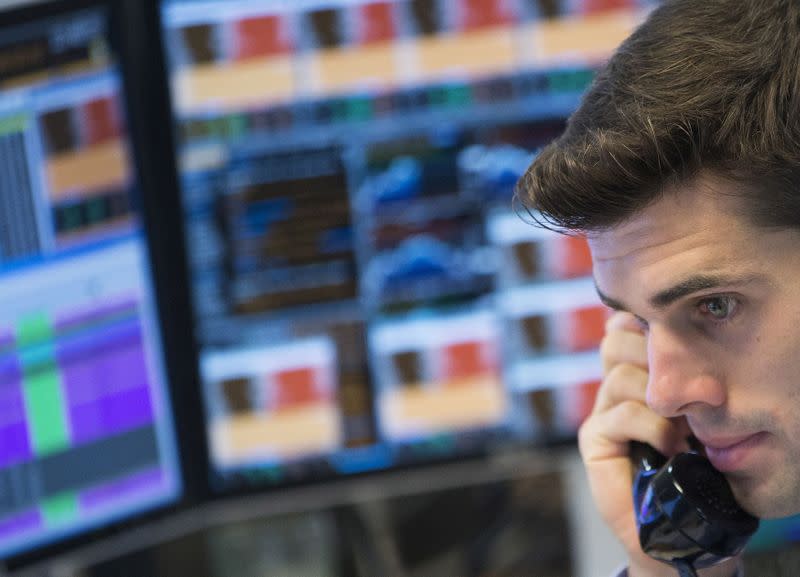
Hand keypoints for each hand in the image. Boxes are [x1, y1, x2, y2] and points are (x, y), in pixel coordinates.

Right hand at [578, 312, 739, 576]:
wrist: (678, 528)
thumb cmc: (698, 472)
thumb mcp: (697, 415)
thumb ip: (685, 382)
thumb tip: (695, 345)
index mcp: (638, 375)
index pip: (627, 328)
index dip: (645, 324)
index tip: (674, 337)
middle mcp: (615, 389)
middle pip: (617, 341)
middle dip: (653, 354)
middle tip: (686, 386)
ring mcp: (602, 413)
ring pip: (623, 376)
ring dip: (661, 399)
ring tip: (683, 428)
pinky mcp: (595, 440)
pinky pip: (622, 413)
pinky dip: (653, 427)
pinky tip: (670, 447)